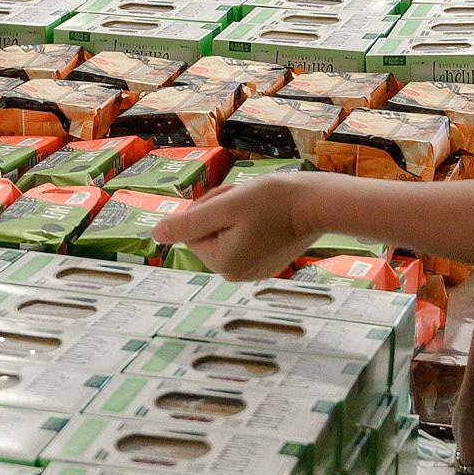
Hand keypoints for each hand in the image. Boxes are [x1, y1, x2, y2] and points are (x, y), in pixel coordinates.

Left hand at [153, 175, 322, 279]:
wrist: (317, 204)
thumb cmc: (272, 200)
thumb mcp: (224, 206)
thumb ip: (188, 222)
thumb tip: (156, 234)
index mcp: (222, 264)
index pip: (192, 230)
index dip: (207, 208)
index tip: (231, 200)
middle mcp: (235, 275)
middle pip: (208, 234)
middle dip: (220, 212)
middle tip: (245, 199)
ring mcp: (252, 271)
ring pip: (225, 234)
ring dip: (234, 215)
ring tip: (258, 206)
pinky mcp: (266, 263)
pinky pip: (243, 240)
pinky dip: (250, 223)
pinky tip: (268, 216)